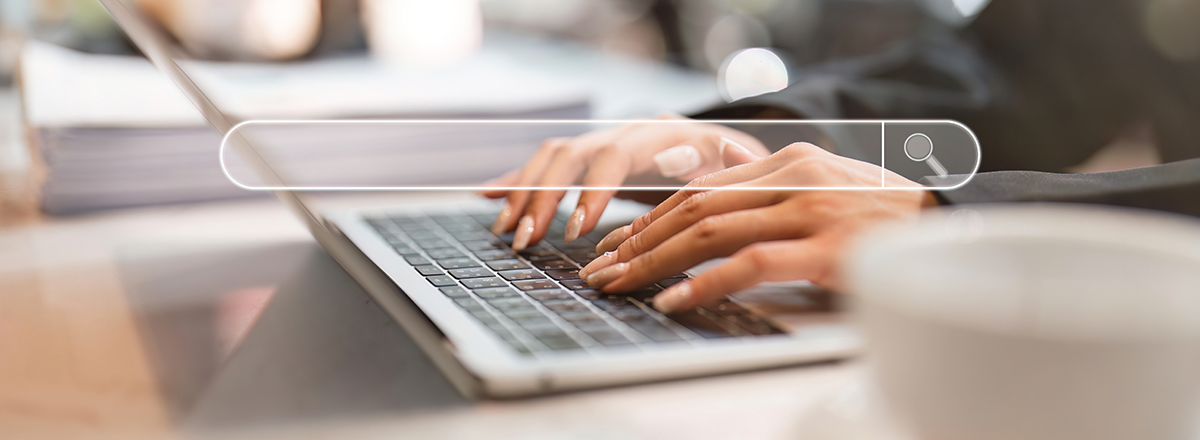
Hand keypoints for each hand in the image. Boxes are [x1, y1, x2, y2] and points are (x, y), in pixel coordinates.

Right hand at [481, 115, 769, 250]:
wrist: (714, 144)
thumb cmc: (725, 164)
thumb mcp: (733, 163)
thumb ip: (725, 161)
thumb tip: (719, 154)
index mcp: (653, 135)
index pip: (613, 158)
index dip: (591, 192)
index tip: (575, 230)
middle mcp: (618, 133)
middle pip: (569, 157)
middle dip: (542, 198)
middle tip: (527, 239)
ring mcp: (597, 144)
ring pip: (549, 160)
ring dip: (523, 193)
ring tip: (505, 230)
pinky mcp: (584, 159)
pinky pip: (541, 165)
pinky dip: (514, 180)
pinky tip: (487, 196)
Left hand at [577, 142, 937, 312]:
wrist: (954, 227)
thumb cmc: (885, 218)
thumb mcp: (824, 187)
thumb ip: (768, 187)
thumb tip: (714, 181)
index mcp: (787, 161)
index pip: (699, 189)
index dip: (649, 219)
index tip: (616, 247)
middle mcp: (794, 177)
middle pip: (694, 209)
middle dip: (638, 243)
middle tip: (601, 272)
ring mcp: (811, 210)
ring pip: (711, 232)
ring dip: (656, 262)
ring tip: (621, 287)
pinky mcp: (827, 249)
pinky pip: (751, 263)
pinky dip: (705, 281)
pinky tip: (675, 299)